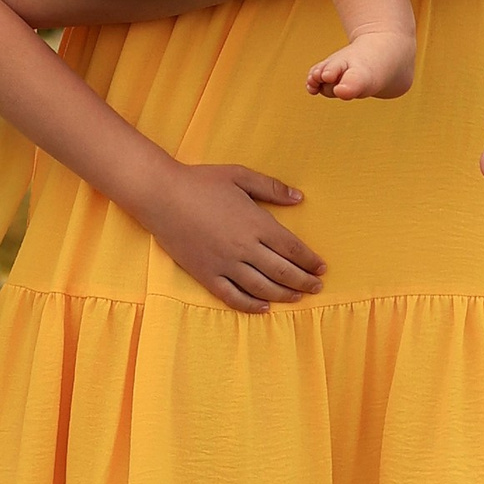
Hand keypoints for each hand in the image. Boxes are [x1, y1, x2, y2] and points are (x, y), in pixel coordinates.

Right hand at [141, 164, 326, 312]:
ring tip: (297, 297)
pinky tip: (263, 307)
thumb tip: (299, 198)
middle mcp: (244, 248)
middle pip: (282, 271)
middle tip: (317, 286)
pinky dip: (251, 305)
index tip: (321, 267)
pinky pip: (232, 296)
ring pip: (262, 287)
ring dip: (283, 294)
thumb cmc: (201, 182)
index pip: (292, 248)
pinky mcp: (206, 274)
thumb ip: (271, 188)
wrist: (161, 195)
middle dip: (303, 281)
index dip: (310, 260)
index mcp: (256, 223)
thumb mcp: (239, 176)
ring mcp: (225, 264)